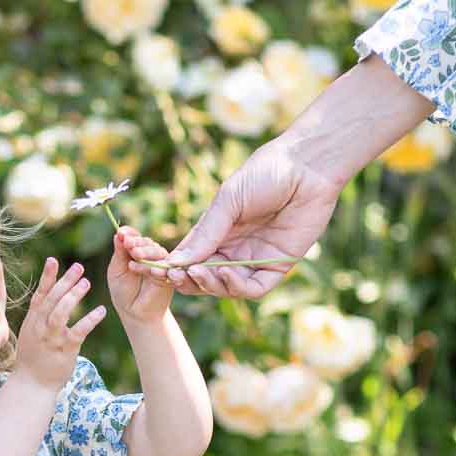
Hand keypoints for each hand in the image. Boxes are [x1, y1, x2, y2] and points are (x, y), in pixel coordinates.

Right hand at [14, 258, 105, 391]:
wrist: (32, 385)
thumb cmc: (33, 359)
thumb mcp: (31, 334)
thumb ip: (39, 316)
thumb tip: (48, 296)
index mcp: (32, 321)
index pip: (40, 295)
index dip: (47, 277)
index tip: (54, 260)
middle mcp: (40, 327)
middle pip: (51, 299)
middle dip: (64, 282)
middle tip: (79, 268)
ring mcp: (51, 338)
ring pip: (60, 313)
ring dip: (73, 296)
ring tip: (86, 283)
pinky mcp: (65, 350)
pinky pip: (78, 332)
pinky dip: (89, 320)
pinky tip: (101, 311)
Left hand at [107, 224, 174, 325]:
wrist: (135, 312)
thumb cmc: (124, 292)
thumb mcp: (117, 270)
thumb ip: (119, 252)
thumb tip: (118, 233)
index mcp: (136, 250)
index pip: (135, 236)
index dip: (129, 234)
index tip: (121, 234)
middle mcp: (150, 254)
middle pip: (146, 242)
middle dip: (137, 241)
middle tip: (128, 243)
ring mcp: (161, 263)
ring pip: (156, 251)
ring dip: (145, 251)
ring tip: (134, 254)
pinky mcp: (169, 274)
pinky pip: (163, 266)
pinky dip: (150, 265)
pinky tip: (137, 267)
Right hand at [147, 137, 343, 300]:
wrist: (307, 166)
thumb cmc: (267, 173)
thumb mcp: (228, 201)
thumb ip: (205, 233)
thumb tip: (176, 263)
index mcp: (218, 232)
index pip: (188, 258)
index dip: (169, 267)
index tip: (147, 268)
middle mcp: (234, 250)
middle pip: (203, 278)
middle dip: (186, 280)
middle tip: (174, 276)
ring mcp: (255, 260)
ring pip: (225, 288)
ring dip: (208, 284)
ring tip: (199, 272)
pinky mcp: (277, 266)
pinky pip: (252, 289)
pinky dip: (235, 287)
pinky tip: (224, 273)